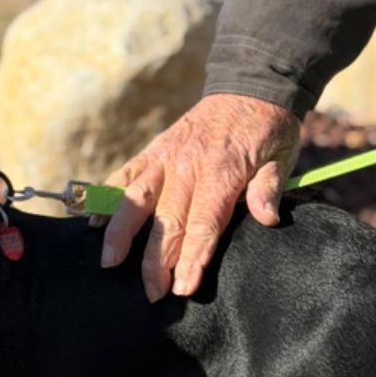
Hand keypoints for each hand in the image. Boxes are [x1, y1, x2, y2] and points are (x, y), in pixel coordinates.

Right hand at [97, 93, 299, 300]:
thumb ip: (269, 188)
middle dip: (157, 261)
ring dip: (120, 233)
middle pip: (167, 221)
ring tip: (109, 262)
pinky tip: (94, 225)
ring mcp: (165, 158)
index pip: (204, 224)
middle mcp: (188, 167)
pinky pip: (123, 176)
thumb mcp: (282, 155)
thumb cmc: (267, 129)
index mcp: (222, 173)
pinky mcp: (152, 151)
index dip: (192, 258)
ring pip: (135, 200)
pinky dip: (106, 199)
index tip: (183, 288)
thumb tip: (267, 218)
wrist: (249, 83)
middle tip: (152, 292)